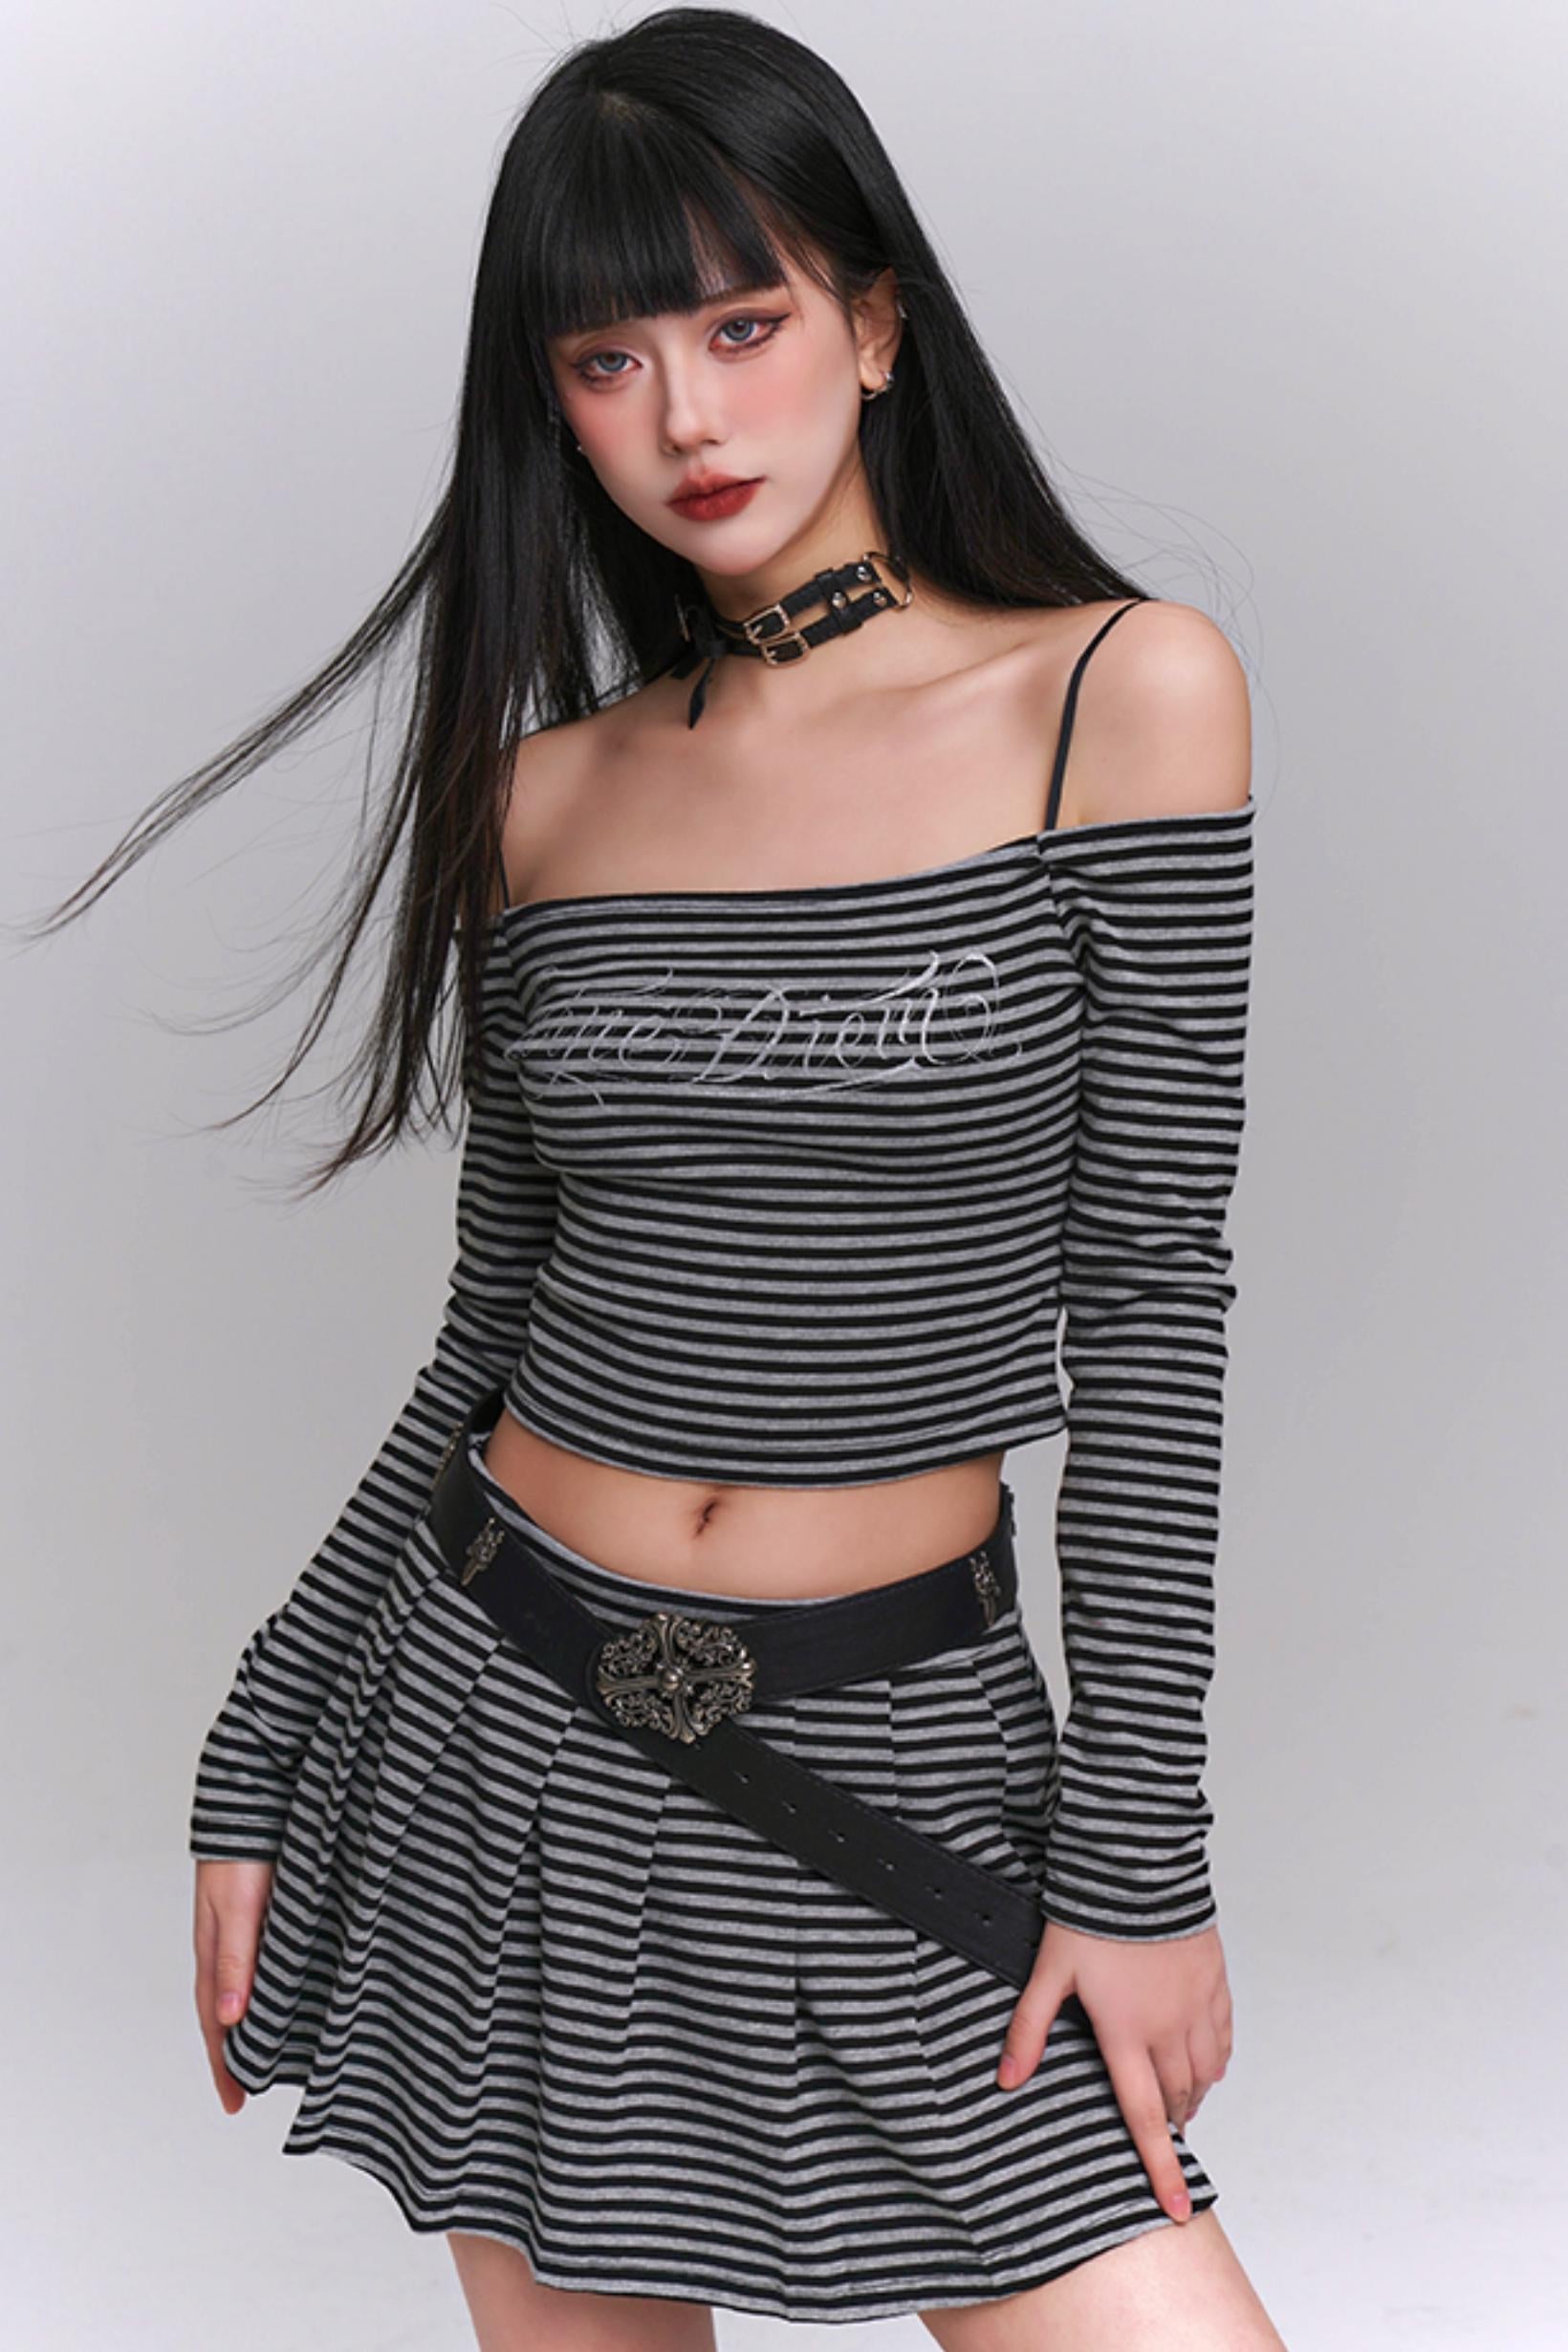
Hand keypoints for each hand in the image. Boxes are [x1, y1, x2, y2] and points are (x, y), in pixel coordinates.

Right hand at [193, 1856, 273, 2112]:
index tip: (235, 2103)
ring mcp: (241, 1929)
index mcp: (213, 1951)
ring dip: (250, 2023)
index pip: (216, 2021)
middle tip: (245, 2092)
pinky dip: (265, 1989)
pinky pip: (259, 1962)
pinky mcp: (262, 1912)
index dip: (225, 2063)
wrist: (253, 1797)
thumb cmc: (241, 1852)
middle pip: (225, 2012)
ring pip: (243, 1988)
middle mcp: (225, 1945)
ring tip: (267, 2056)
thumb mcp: (239, 1909)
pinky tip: (285, 1995)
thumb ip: (237, 1960)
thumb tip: (232, 2019)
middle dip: (234, 2054)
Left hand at [996, 1918, 1232, 2221]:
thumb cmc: (1091, 1915)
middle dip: (1169, 2125)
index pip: (1144, 2118)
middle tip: (1159, 2134)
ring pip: (1203, 2074)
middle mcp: (1168, 2029)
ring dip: (1191, 2095)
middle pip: (1176, 2099)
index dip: (1160, 2168)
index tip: (1177, 2208)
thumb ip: (1029, 2029)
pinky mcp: (1215, 1984)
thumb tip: (1006, 2080)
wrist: (1137, 1865)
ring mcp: (1197, 2007)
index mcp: (1125, 2033)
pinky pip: (1222, 2040)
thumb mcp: (1049, 1972)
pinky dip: (1213, 2060)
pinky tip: (1202, 2061)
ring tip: (1175, 2100)